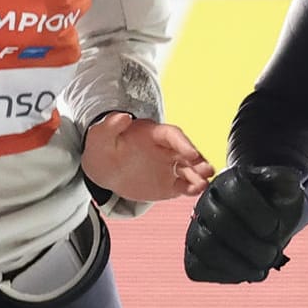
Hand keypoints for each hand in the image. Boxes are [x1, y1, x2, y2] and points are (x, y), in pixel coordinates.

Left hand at [81, 112, 212, 202]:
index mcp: (153, 133)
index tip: (192, 152)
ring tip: (205, 183)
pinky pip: (183, 185)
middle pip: (187, 152)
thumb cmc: (104, 147)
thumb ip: (111, 126)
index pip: (173, 135)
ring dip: (199, 175)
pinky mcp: (168, 183)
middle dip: (198, 160)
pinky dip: (192, 188)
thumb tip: (122, 117)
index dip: (184, 143)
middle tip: (206, 169)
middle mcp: (165, 149)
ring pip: (189, 169)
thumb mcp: (101, 135)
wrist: (102, 169)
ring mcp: (168, 167)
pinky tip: (197, 190)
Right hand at [184, 165, 304, 282]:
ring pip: (206, 246)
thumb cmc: (275, 204)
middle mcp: (205, 202)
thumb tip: (286, 180)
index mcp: (227, 180)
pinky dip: (227, 275)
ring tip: (263, 269)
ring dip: (240, 264)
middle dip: (253, 244)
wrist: (266, 222)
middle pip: (220, 221)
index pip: (236, 191)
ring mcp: (196, 229)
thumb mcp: (287, 189)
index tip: (277, 226)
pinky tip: (249, 272)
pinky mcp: (193, 255)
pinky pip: (198, 268)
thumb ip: (287, 181)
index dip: (259, 214)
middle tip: (273, 253)